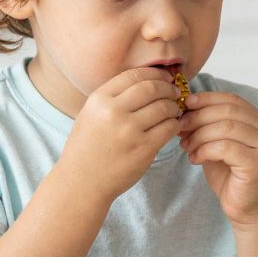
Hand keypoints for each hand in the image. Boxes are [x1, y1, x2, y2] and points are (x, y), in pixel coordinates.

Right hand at [59, 67, 181, 201]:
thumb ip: (113, 97)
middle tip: (175, 93)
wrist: (82, 182)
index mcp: (99, 99)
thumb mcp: (91, 114)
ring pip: (164, 107)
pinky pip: (169, 128)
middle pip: (152, 87)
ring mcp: (129, 130)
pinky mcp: (143, 149)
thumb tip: (147, 81)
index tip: (164, 78)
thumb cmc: (87, 148)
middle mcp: (113, 111)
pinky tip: (173, 126)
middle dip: (168, 88)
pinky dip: (175, 124)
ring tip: (175, 111)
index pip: (135, 74)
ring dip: (174, 107)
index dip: (155, 74)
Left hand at [180, 91, 257, 224]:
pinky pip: (224, 147)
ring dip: (199, 135)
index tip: (185, 104)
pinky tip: (195, 159)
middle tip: (180, 127)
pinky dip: (204, 150)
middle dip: (199, 116)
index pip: (232, 99)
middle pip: (228, 110)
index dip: (207, 99)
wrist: (250, 210)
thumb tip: (184, 108)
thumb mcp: (218, 146)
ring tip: (186, 146)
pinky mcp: (257, 163)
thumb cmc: (233, 178)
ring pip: (225, 127)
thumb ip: (209, 127)